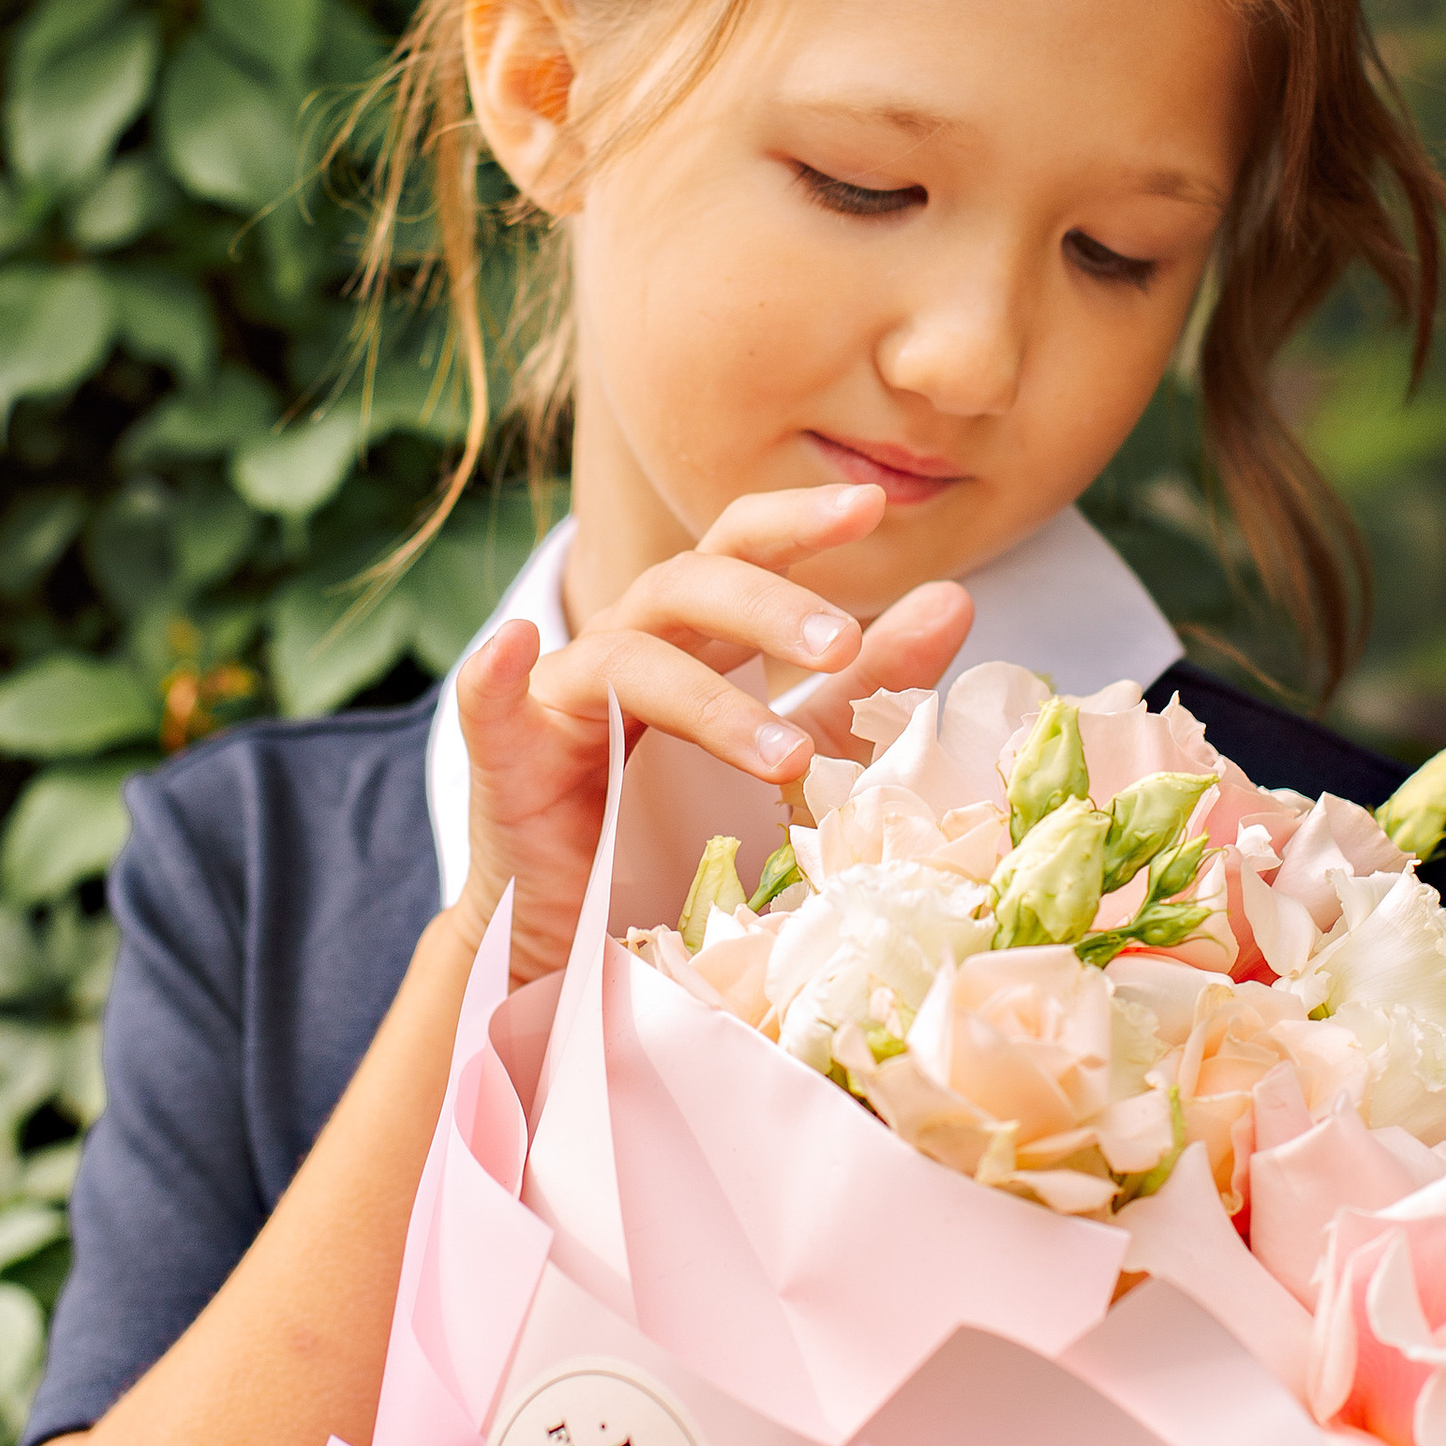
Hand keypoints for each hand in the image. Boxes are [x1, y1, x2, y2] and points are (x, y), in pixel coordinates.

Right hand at [451, 482, 973, 979]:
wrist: (586, 940)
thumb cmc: (683, 837)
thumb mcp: (793, 756)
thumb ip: (866, 685)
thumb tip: (955, 599)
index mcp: (692, 637)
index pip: (740, 550)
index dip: (796, 521)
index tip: (871, 505)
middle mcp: (627, 646)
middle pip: (688, 585)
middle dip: (767, 605)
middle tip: (843, 643)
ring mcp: (563, 698)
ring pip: (626, 657)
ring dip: (708, 701)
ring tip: (784, 758)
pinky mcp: (507, 761)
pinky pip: (489, 706)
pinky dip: (493, 673)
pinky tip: (513, 648)